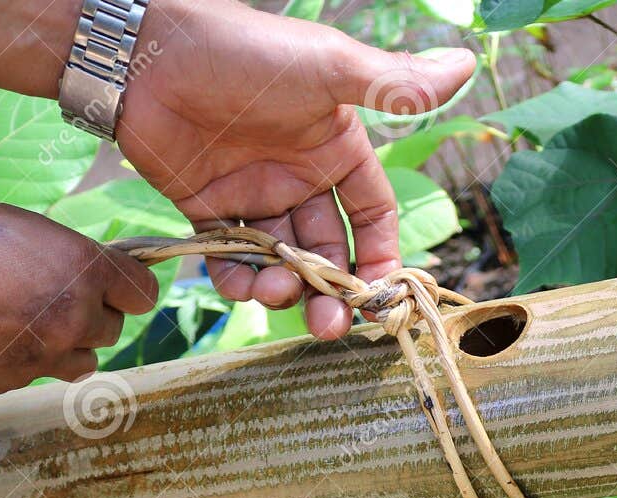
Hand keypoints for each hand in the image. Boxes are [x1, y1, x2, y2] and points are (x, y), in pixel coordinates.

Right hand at [0, 196, 158, 393]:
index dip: (126, 286)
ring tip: (26, 322)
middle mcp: (73, 315)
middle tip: (52, 296)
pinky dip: (30, 361)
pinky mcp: (15, 383)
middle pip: (114, 327)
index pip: (143, 290)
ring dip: (67, 344)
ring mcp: (46, 356)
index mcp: (79, 265)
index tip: (108, 282)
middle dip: (91, 313)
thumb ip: (42, 244)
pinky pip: (41, 374)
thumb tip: (57, 256)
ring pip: (85, 359)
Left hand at [118, 0, 475, 338]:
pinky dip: (236, 280)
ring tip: (277, 294)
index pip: (373, 216)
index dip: (381, 257)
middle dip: (333, 294)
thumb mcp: (330, 68)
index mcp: (336, 149)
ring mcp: (252, 194)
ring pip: (282, 262)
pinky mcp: (205, 207)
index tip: (382, 297)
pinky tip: (240, 285)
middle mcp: (298, 176)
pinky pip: (230, 259)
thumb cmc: (246, 50)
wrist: (150, 52)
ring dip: (285, 290)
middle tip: (330, 327)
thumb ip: (395, 85)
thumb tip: (466, 65)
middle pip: (329, 251)